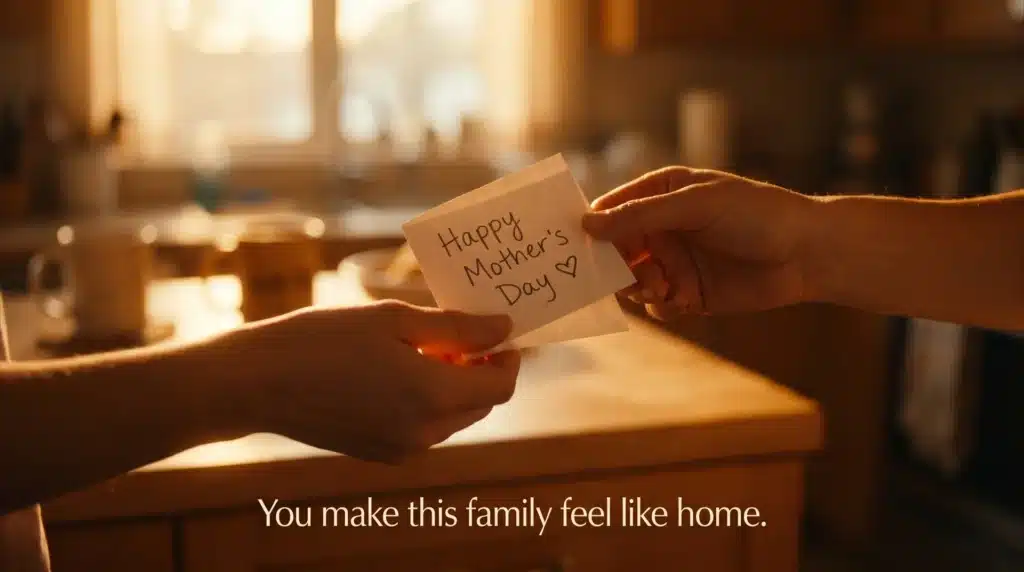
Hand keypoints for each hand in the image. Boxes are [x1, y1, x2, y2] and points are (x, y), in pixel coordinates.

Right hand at [220, 301, 519, 462]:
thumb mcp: (394, 318)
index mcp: (432, 396)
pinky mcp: (379, 453)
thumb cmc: (322, 339)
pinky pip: (422, 428)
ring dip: (453, 385)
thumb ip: (456, 327)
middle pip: (480, 404)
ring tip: (423, 346)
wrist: (255, 383)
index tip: (497, 331)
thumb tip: (503, 328)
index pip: (501, 386)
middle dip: (481, 370)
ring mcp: (400, 449)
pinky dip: (426, 401)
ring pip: (452, 418)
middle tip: (460, 332)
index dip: (508, 358)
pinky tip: (397, 369)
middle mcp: (423, 433)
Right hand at [583, 166, 815, 319]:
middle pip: (614, 252)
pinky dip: (661, 306)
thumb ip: (641, 216)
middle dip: (613, 266)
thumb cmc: (756, 214)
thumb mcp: (695, 205)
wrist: (807, 255)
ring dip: (638, 288)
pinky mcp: (687, 295)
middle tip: (622, 275)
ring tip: (660, 287)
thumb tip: (587, 224)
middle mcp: (661, 230)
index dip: (590, 228)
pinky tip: (681, 300)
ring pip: (631, 282)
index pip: (609, 211)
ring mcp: (673, 263)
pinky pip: (656, 306)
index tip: (575, 246)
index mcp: (659, 195)